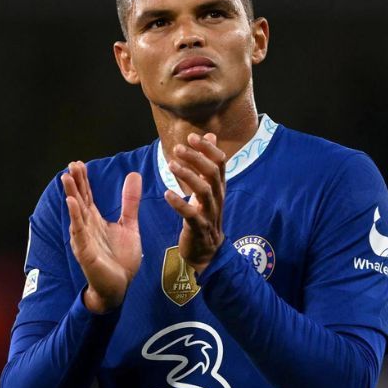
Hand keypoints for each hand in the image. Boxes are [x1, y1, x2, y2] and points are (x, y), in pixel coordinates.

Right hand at [61, 162, 141, 313]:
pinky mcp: (86, 252)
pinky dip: (75, 218)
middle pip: (79, 201)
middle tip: (71, 165)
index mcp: (96, 221)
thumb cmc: (121, 258)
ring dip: (71, 195)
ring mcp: (84, 239)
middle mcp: (87, 228)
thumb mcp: (129, 225)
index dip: (83, 181)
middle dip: (75, 183)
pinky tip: (72, 203)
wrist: (120, 286)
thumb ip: (129, 203)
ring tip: (66, 178)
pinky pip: (79, 232)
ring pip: (76, 214)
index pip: (87, 197)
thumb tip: (133, 176)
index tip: (79, 163)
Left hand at [163, 133, 226, 273]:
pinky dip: (180, 203)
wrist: (207, 251)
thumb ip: (207, 162)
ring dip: (188, 176)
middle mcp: (218, 197)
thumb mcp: (208, 187)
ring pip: (204, 190)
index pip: (220, 162)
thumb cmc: (205, 215)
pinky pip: (191, 214)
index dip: (207, 148)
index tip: (191, 136)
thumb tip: (210, 135)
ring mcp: (210, 213)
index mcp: (219, 186)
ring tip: (171, 165)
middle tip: (177, 148)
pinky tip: (167, 194)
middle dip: (196, 158)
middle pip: (212, 173)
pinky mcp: (199, 228)